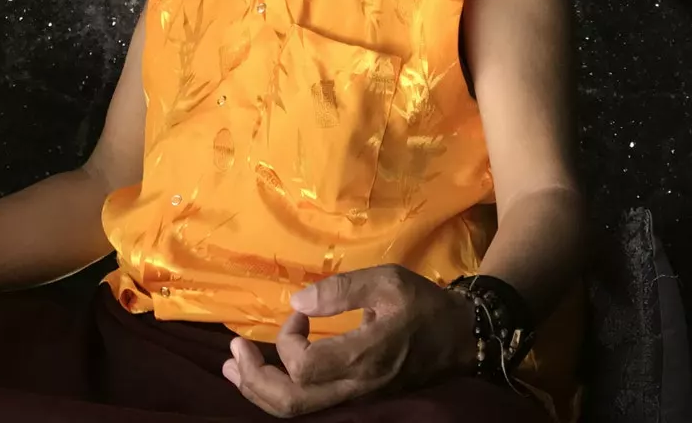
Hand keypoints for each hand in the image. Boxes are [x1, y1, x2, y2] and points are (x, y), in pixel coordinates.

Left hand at [222, 265, 476, 415]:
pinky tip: (263, 377)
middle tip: (232, 351)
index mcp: (364, 357)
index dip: (287, 338)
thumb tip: (297, 300)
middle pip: (291, 403)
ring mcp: (354, 399)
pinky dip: (278, 394)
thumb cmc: (423, 305)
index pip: (304, 365)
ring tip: (234, 368)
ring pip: (296, 412)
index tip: (299, 310)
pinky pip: (308, 407)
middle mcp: (355, 387)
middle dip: (253, 379)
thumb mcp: (387, 281)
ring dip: (258, 390)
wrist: (459, 337)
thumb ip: (342, 289)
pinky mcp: (354, 400)